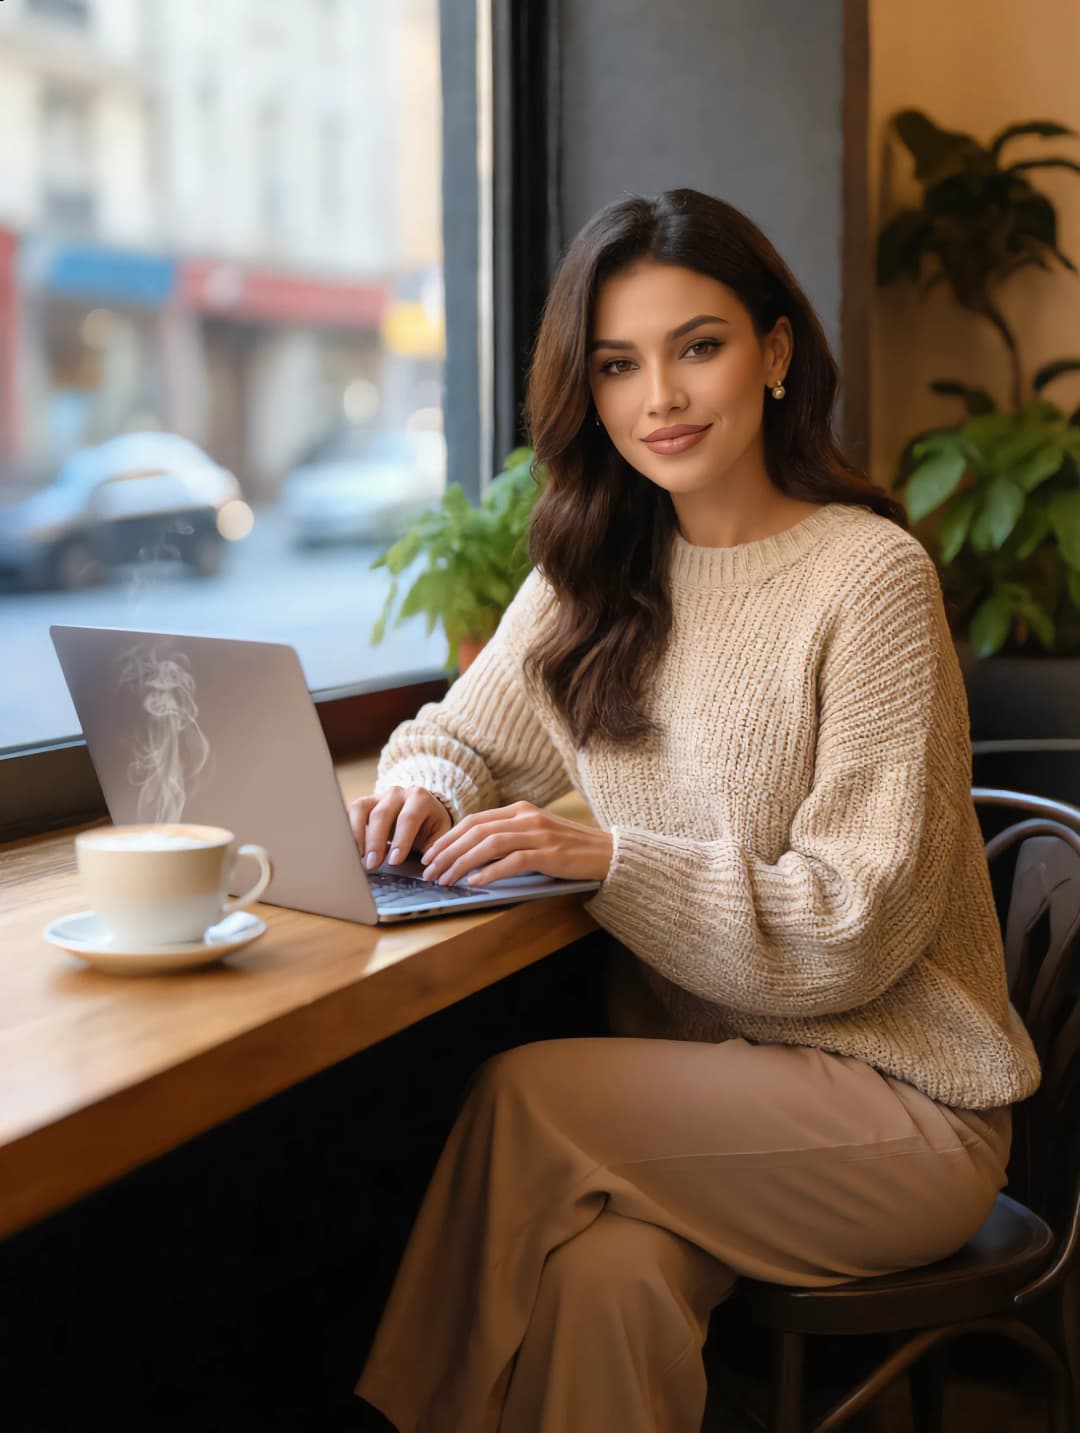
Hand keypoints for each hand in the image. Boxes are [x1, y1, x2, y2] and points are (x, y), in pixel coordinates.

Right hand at [348, 786, 452, 870]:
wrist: (423, 810)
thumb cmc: (430, 825)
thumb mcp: (439, 835)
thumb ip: (434, 850)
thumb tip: (429, 871)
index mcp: (420, 799)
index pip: (408, 818)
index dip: (401, 840)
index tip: (394, 861)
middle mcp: (398, 793)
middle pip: (382, 814)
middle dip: (376, 841)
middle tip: (373, 864)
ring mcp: (379, 796)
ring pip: (362, 809)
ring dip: (358, 834)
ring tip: (358, 856)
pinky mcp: (366, 802)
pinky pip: (353, 811)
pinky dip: (350, 829)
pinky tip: (350, 846)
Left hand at [418, 800, 612, 887]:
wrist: (608, 853)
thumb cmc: (569, 849)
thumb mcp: (536, 835)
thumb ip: (509, 838)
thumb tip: (471, 855)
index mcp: (521, 810)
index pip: (474, 821)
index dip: (448, 837)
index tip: (430, 855)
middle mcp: (527, 817)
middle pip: (476, 831)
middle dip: (447, 851)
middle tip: (430, 871)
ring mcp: (539, 834)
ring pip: (489, 844)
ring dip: (462, 862)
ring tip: (446, 879)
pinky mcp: (550, 854)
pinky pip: (513, 861)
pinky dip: (490, 871)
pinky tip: (475, 882)